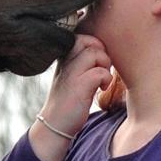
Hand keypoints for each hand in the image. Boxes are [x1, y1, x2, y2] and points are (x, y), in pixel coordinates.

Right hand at [29, 35, 112, 160]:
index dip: (95, 45)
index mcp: (63, 57)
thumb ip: (82, 61)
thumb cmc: (68, 101)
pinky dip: (106, 79)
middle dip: (101, 51)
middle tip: (102, 68)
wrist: (54, 124)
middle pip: (88, 39)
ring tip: (102, 79)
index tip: (97, 63)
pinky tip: (101, 89)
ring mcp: (70, 73)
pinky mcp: (78, 86)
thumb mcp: (72, 76)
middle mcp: (64, 62)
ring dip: (105, 66)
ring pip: (95, 53)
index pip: (81, 36)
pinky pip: (100, 72)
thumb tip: (105, 51)